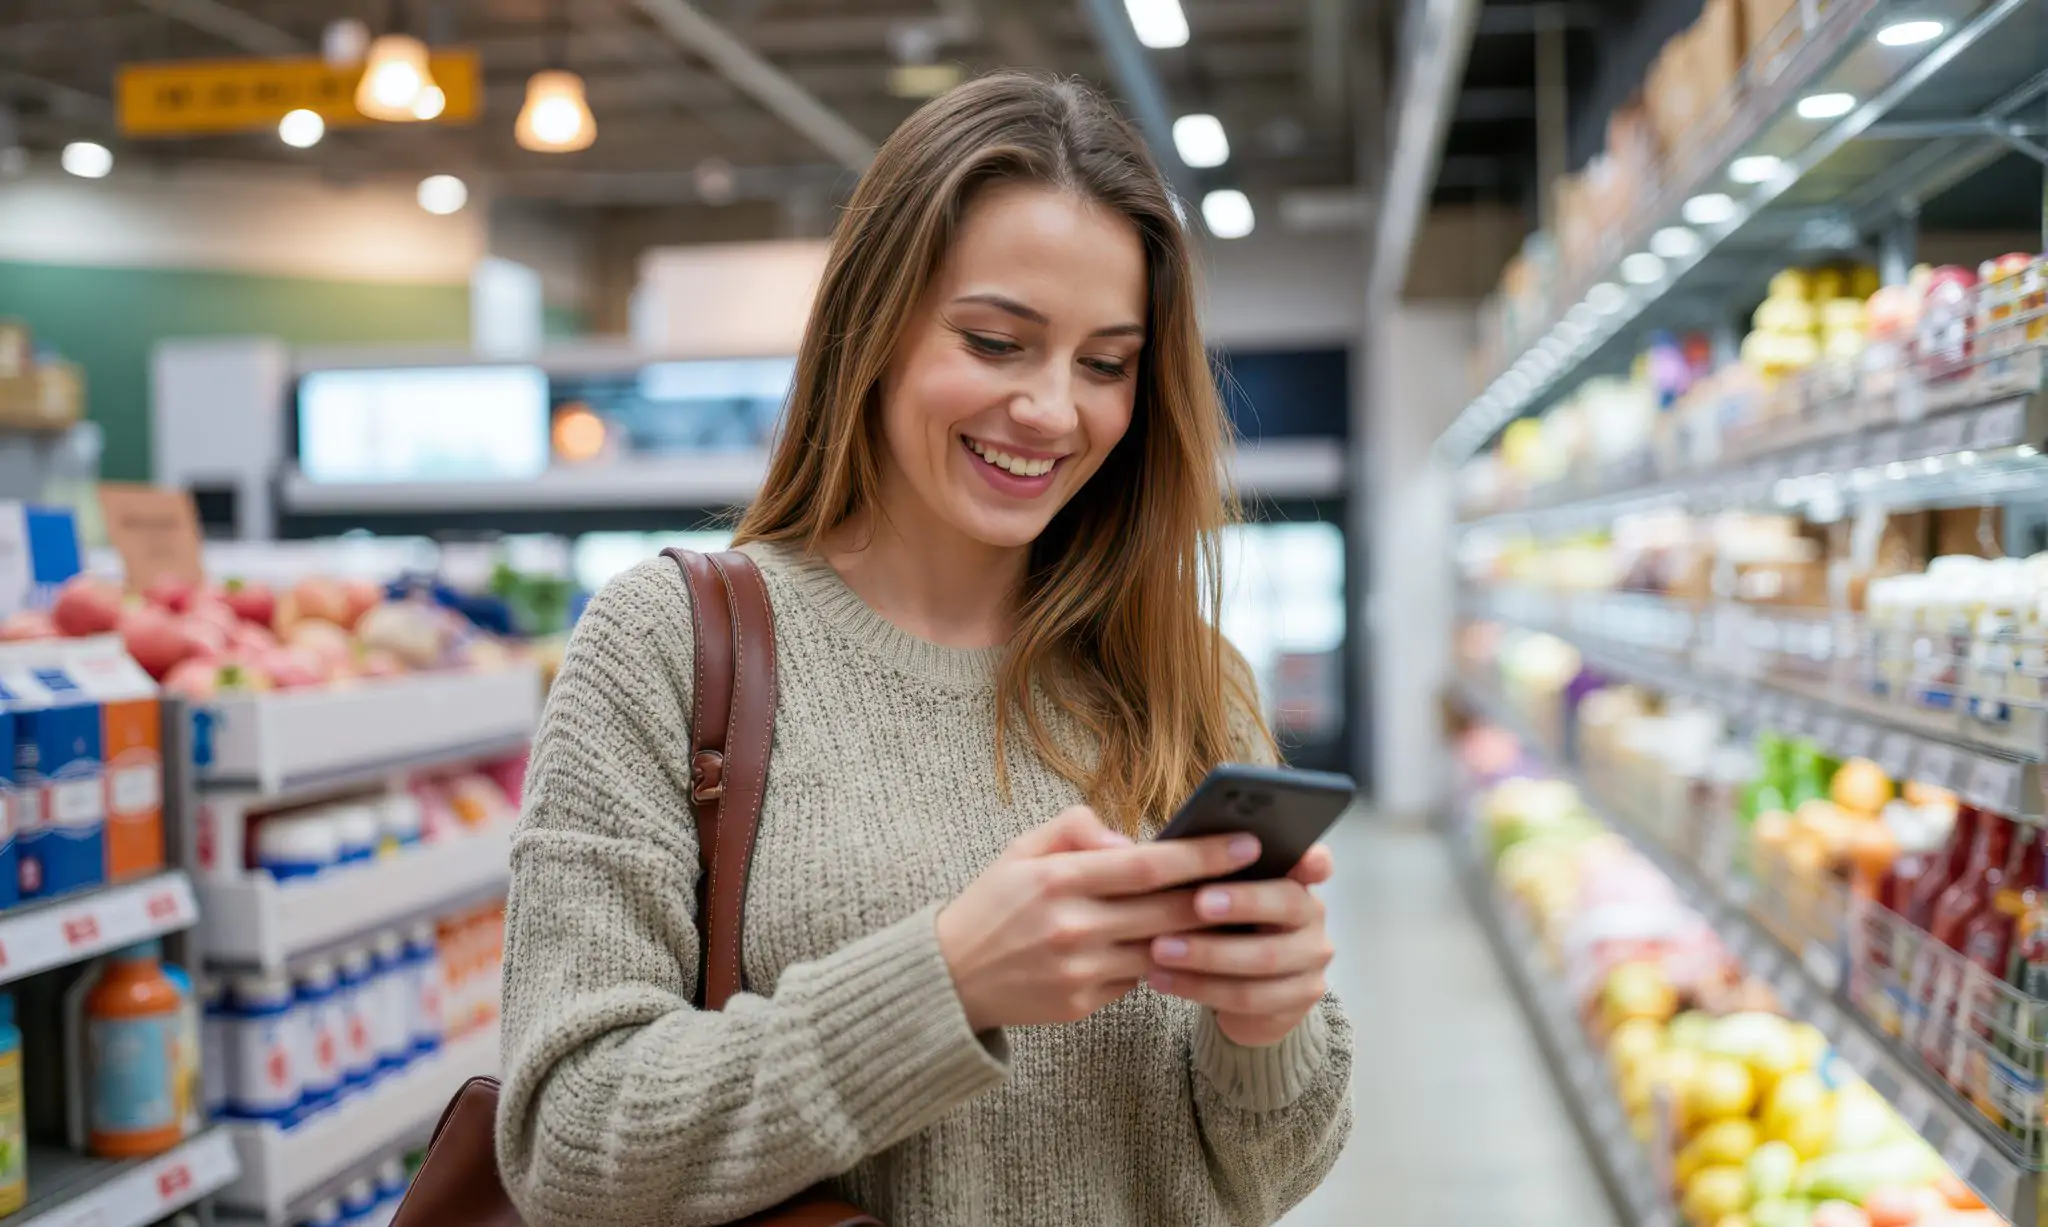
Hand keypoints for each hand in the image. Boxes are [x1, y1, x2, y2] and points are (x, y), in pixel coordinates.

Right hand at [936, 806, 1263, 1032]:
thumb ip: (1075, 829)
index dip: (1202, 855)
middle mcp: (1073, 926)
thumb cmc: (994, 903)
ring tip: (1237, 915)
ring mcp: (1079, 971)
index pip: (1148, 865)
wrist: (950, 977)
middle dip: (1222, 894)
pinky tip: (1181, 949)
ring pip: (1161, 951)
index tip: (1246, 844)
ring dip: (1202, 935)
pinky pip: (1137, 981)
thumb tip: (1129, 840)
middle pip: (1168, 911)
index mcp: (1058, 879)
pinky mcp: (1081, 1004)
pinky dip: (1159, 963)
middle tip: (1265, 879)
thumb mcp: (1021, 850)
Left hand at [1147, 844, 1334, 1047]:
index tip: (1287, 852)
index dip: (1309, 857)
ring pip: (1265, 958)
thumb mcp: (1204, 889)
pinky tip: (1162, 980)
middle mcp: (1311, 912)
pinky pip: (1251, 997)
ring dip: (1208, 955)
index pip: (1315, 859)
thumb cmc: (1211, 922)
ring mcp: (1311, 957)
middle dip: (1241, 902)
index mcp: (1293, 873)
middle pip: (1286, 904)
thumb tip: (1129, 846)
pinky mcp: (1300, 997)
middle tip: (1197, 903)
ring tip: (1159, 950)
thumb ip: (1186, 863)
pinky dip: (1202, 988)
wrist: (1232, 989)